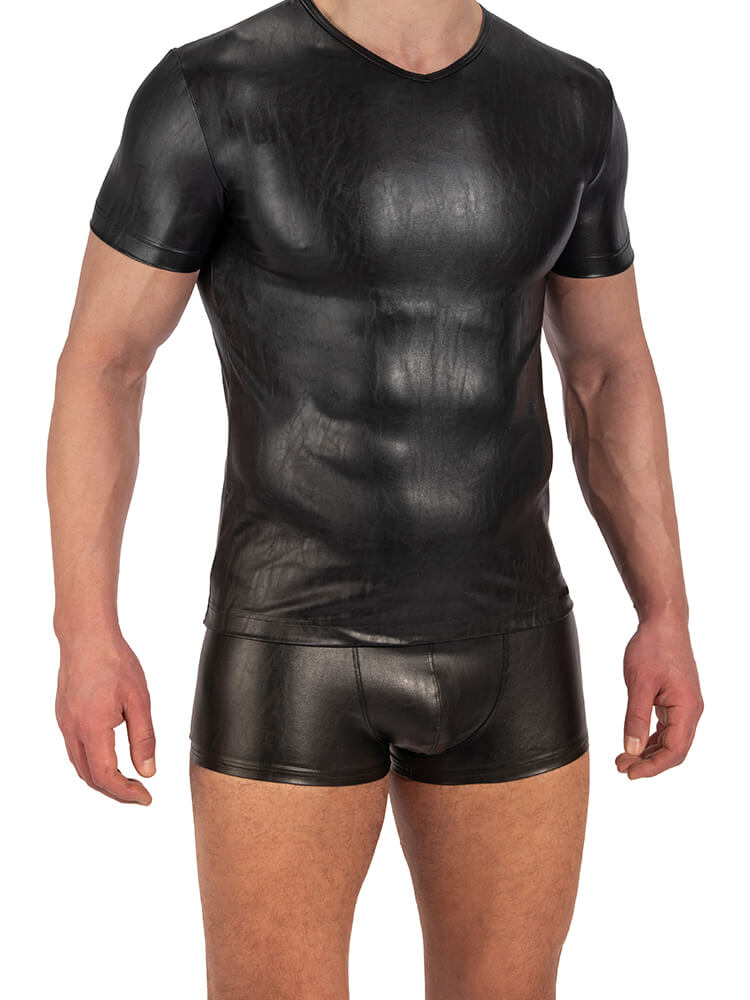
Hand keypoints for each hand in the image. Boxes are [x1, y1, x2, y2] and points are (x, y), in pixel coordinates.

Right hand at [55, 631, 155, 803]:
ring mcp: (64, 723)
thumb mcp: (139, 700)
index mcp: (93, 728)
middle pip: (90, 777)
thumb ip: (144, 738)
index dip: (126, 793)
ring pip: (80, 765)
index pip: (106, 776)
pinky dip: (92, 762)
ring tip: (127, 780)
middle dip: (115, 791)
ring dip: (102, 779)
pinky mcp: (64, 716)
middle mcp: (73, 730)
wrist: (87, 636)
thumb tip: (148, 771)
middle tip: (139, 793)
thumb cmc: (114, 661)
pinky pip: (75, 749)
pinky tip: (109, 757)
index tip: (145, 797)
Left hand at [615, 614, 702, 778]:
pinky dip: (651, 739)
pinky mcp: (676, 699)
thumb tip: (631, 749)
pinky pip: (667, 728)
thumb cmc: (653, 647)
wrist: (663, 622)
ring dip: (649, 752)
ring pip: (670, 740)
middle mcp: (691, 710)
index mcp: (687, 708)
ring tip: (623, 757)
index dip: (652, 767)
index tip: (630, 772)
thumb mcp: (639, 683)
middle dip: (648, 763)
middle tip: (621, 766)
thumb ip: (635, 718)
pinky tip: (635, 743)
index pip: (674, 751)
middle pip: (674, 750)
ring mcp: (685, 705)